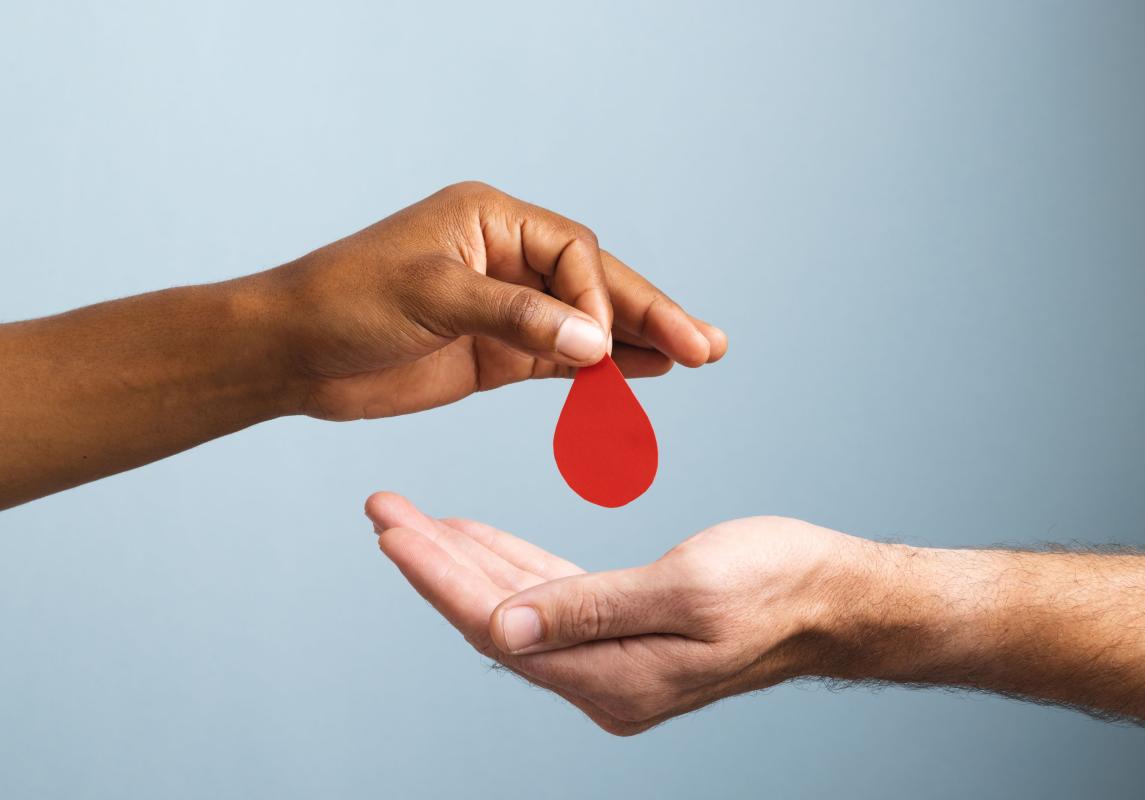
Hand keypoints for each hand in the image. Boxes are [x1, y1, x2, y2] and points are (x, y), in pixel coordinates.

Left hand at [265, 181, 725, 419]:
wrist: (291, 353)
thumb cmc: (344, 302)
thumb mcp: (430, 296)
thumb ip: (516, 315)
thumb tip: (597, 341)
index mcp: (492, 220)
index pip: (574, 253)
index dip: (599, 297)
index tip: (597, 344)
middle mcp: (506, 258)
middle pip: (597, 284)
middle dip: (651, 313)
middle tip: (708, 345)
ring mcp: (506, 308)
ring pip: (588, 322)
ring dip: (639, 341)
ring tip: (698, 356)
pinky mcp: (497, 353)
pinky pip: (563, 359)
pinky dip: (601, 369)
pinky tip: (643, 374)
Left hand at [366, 493, 866, 735]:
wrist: (835, 599)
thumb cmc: (779, 584)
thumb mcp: (689, 589)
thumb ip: (593, 610)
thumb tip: (503, 628)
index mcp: (614, 677)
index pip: (499, 625)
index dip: (438, 577)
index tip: (391, 531)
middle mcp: (603, 681)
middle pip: (494, 617)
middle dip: (434, 563)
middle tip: (383, 510)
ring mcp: (613, 662)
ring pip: (516, 606)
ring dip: (464, 561)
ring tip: (412, 520)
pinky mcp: (624, 635)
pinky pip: (551, 598)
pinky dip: (511, 563)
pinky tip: (479, 537)